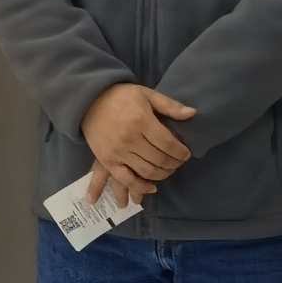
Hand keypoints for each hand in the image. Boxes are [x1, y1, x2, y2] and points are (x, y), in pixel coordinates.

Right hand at [78, 81, 196, 208]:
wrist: (89, 100)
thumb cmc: (121, 96)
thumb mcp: (146, 94)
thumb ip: (169, 105)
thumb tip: (192, 114)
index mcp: (141, 120)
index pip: (168, 143)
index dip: (181, 152)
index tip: (186, 153)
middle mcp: (130, 138)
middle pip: (159, 159)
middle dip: (174, 164)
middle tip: (179, 162)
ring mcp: (117, 152)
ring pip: (146, 171)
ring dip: (162, 175)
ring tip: (168, 170)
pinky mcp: (107, 160)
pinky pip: (125, 179)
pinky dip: (140, 187)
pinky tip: (152, 188)